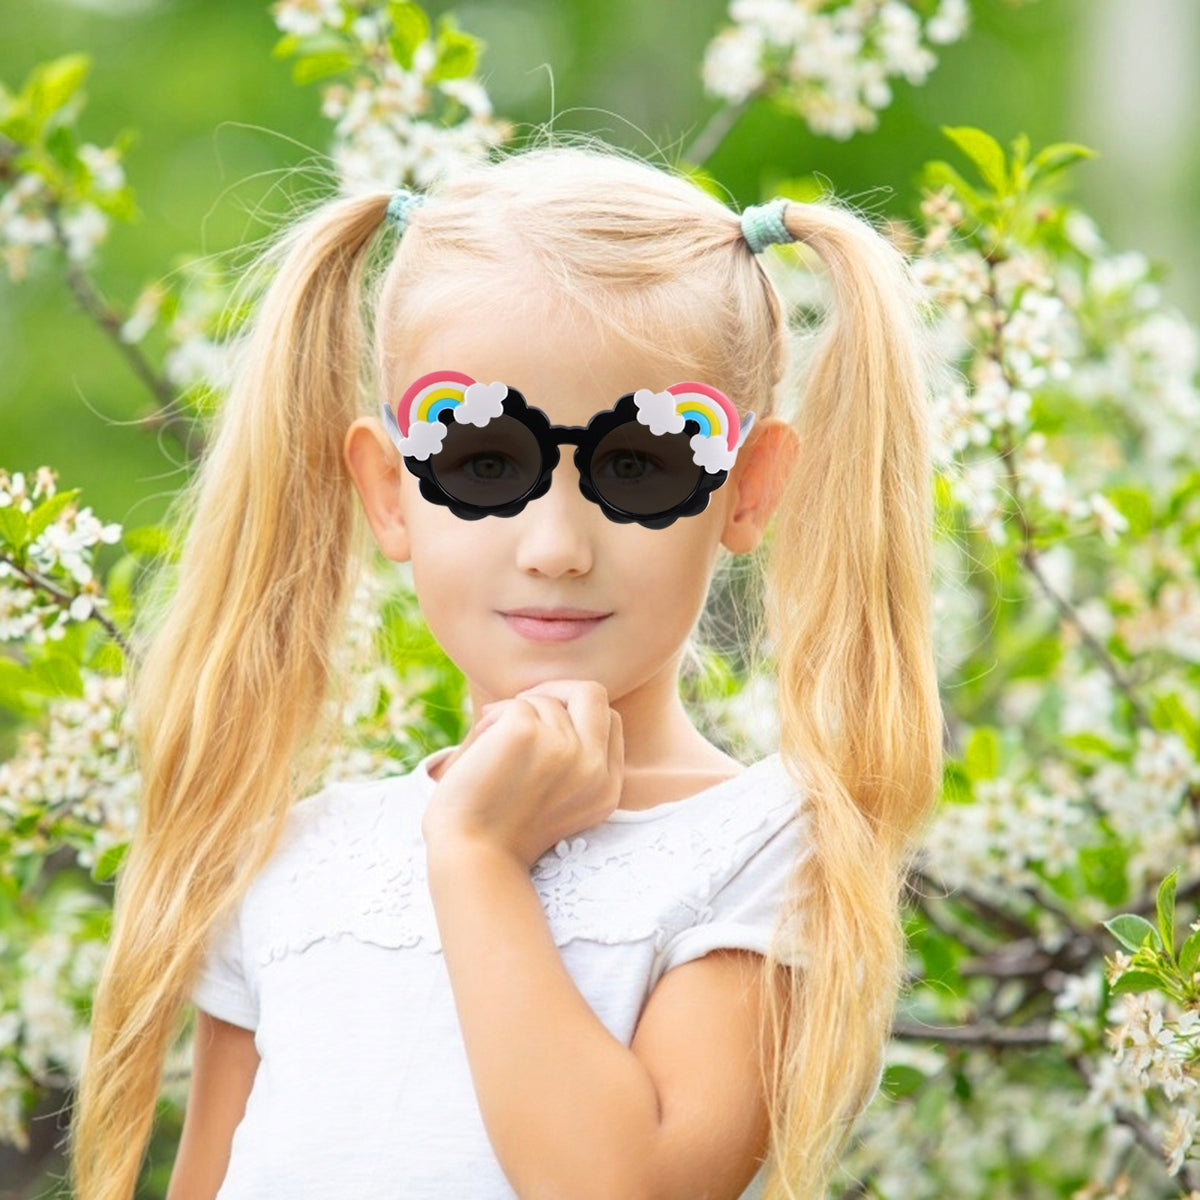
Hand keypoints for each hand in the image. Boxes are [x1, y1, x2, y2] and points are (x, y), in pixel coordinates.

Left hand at [421, 680, 623, 869]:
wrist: (470, 857)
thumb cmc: (500, 829)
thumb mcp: (558, 799)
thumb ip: (571, 755)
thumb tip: (551, 696)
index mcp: (606, 788)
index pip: (611, 721)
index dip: (576, 713)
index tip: (544, 725)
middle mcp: (594, 769)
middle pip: (594, 693)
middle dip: (556, 690)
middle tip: (522, 707)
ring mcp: (565, 750)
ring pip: (544, 700)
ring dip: (512, 713)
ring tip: (489, 748)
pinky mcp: (528, 734)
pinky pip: (515, 705)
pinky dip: (492, 717)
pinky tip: (480, 745)